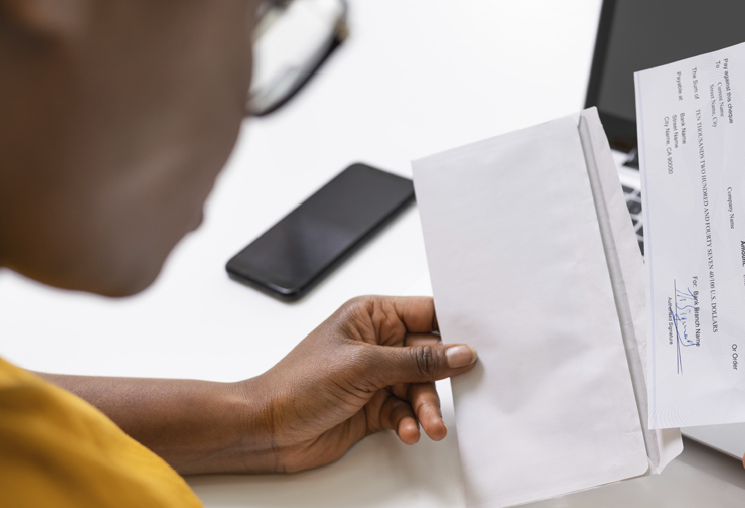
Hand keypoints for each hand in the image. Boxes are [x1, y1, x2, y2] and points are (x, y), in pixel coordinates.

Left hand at [241, 295, 476, 472]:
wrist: (266, 429)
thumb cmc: (297, 385)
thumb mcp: (364, 366)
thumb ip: (417, 361)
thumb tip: (459, 353)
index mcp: (371, 315)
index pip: (426, 313)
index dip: (454, 328)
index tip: (478, 344)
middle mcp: (376, 343)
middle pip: (430, 355)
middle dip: (440, 379)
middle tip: (456, 393)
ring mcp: (375, 376)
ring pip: (420, 388)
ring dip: (426, 408)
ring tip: (428, 425)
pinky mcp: (374, 406)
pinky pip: (406, 411)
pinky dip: (410, 422)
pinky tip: (407, 431)